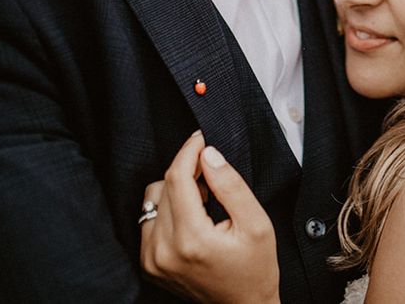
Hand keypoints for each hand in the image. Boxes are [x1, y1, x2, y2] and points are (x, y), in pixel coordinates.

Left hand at [140, 132, 279, 303]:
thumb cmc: (255, 267)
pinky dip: (170, 206)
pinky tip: (192, 214)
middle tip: (212, 172)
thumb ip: (230, 185)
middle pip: (165, 184)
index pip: (177, 177)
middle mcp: (163, 250)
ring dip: (177, 187)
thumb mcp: (256, 222)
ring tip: (204, 199)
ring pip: (154, 197)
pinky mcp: (148, 262)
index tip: (202, 137)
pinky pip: (150, 216)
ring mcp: (152, 259)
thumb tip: (208, 153)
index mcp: (191, 239)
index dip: (189, 150)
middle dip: (188, 168)